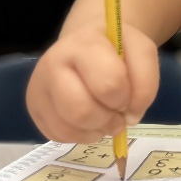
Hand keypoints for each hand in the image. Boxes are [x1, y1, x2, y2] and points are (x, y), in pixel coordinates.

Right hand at [26, 22, 160, 142]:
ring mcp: (39, 86)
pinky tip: (90, 122)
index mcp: (84, 44)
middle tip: (118, 115)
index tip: (127, 95)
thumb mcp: (142, 52)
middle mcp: (53, 63)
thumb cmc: (117, 49)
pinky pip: (58, 135)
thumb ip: (146, 82)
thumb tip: (130, 117)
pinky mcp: (34, 107)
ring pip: (68, 127)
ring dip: (96, 130)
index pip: (108, 85)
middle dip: (108, 120)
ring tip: (105, 118)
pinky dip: (81, 136)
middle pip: (81, 111)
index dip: (124, 98)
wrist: (88, 44)